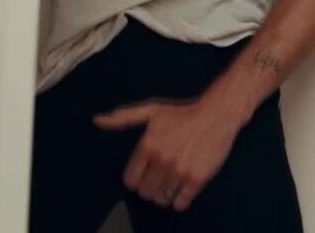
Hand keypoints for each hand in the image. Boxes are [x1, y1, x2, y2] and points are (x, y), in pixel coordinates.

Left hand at [95, 99, 242, 210]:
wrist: (217, 114)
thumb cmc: (183, 113)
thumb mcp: (152, 111)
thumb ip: (124, 118)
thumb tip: (97, 120)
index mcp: (147, 146)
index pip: (130, 180)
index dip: (137, 180)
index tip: (145, 175)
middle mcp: (161, 160)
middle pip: (145, 192)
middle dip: (150, 188)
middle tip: (160, 180)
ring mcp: (179, 171)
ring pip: (161, 199)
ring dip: (164, 195)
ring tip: (171, 185)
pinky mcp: (197, 179)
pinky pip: (181, 203)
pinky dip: (180, 201)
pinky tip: (183, 192)